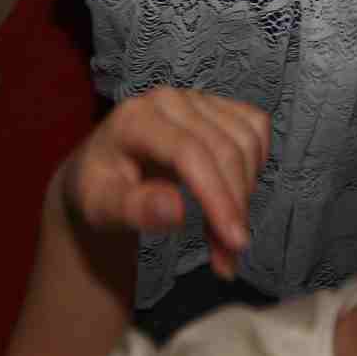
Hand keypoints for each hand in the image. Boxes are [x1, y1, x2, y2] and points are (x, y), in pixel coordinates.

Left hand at [59, 88, 272, 279]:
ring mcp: (196, 99)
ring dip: (246, 195)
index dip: (217, 197)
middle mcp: (168, 100)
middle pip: (223, 150)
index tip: (234, 241)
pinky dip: (255, 167)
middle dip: (234, 207)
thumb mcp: (101, 209)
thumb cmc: (100, 191)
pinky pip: (255, 129)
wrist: (104, 172)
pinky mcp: (217, 105)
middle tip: (228, 256)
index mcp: (135, 119)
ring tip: (223, 238)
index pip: (189, 152)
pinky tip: (234, 194)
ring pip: (246, 142)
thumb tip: (175, 210)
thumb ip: (133, 210)